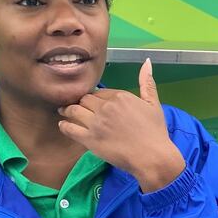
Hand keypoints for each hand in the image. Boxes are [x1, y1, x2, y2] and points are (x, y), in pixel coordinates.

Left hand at [58, 59, 185, 191]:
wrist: (152, 156)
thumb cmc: (155, 131)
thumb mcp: (154, 104)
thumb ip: (147, 82)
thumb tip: (147, 61)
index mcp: (120, 96)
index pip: (100, 91)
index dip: (95, 96)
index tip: (93, 102)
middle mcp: (106, 107)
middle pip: (85, 99)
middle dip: (80, 102)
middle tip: (76, 106)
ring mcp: (96, 123)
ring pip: (74, 110)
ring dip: (67, 110)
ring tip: (64, 111)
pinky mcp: (89, 139)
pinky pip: (70, 129)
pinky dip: (64, 126)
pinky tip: (63, 125)